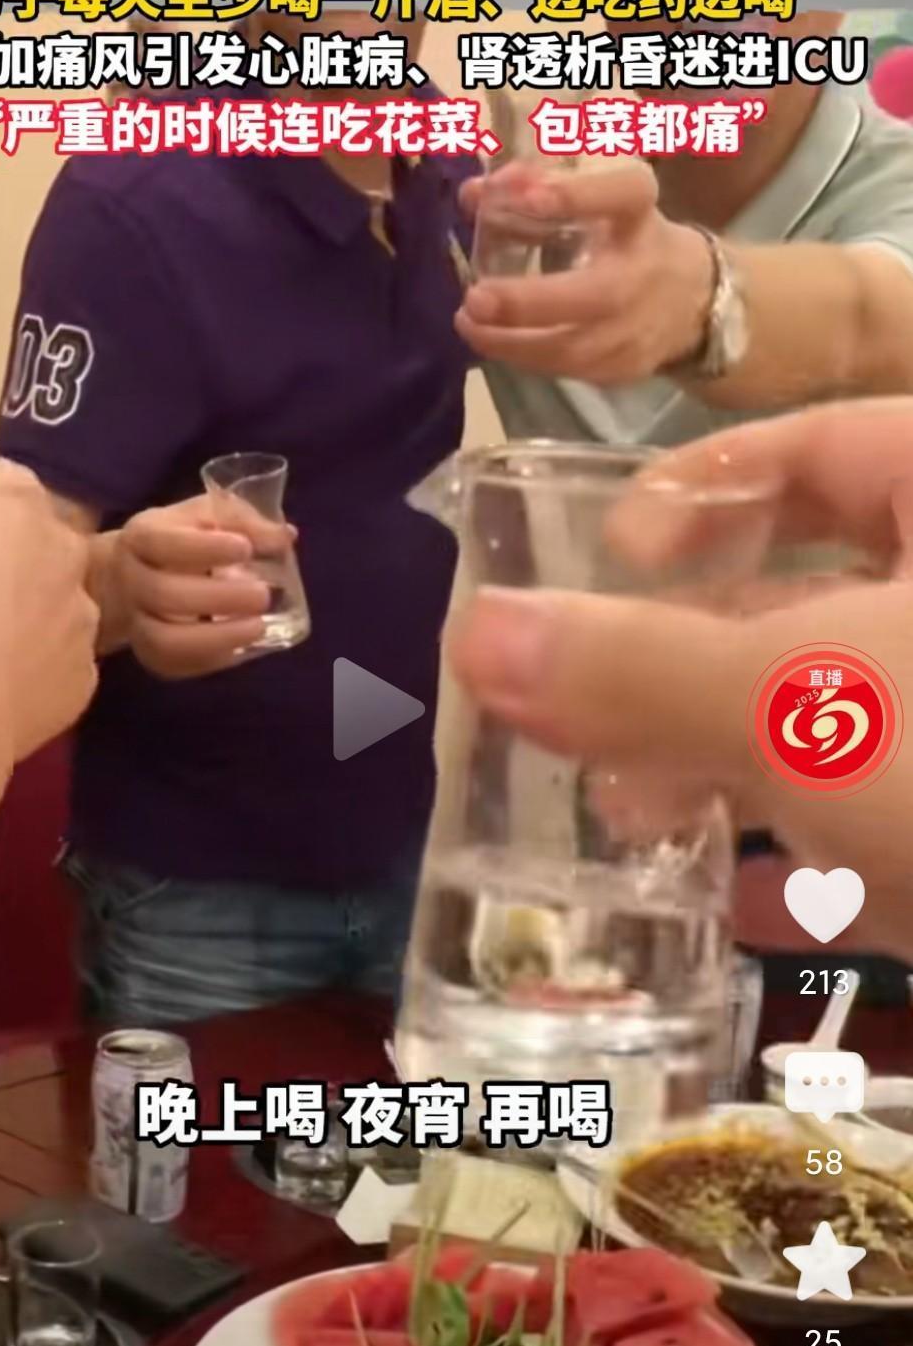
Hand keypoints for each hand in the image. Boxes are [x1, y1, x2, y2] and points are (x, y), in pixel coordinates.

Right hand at [113, 494, 292, 678]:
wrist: (129, 577)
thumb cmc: (179, 540)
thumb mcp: (204, 517)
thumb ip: (242, 521)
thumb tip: (284, 536)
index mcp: (142, 538)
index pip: (164, 543)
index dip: (204, 548)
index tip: (245, 548)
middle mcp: (131, 580)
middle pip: (164, 594)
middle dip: (219, 598)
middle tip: (262, 595)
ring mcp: (135, 622)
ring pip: (164, 641)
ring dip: (216, 638)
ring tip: (258, 628)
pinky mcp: (148, 654)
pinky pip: (174, 665)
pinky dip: (210, 660)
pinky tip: (240, 647)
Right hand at [448, 401, 912, 959]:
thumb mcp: (802, 700)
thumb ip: (640, 667)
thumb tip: (475, 633)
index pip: (819, 441)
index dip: (701, 489)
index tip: (608, 562)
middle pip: (835, 590)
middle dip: (701, 661)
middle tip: (597, 718)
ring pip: (865, 718)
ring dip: (744, 764)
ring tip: (635, 818)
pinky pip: (904, 824)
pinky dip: (826, 859)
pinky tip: (739, 903)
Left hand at [455, 160, 713, 383]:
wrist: (693, 301)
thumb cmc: (626, 237)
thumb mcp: (595, 200)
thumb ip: (534, 189)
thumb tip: (472, 195)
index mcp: (640, 216)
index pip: (624, 195)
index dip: (578, 195)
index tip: (528, 197)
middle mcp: (645, 272)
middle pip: (595, 294)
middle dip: (527, 302)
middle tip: (475, 299)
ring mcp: (639, 328)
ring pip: (571, 347)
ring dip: (511, 342)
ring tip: (468, 324)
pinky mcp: (626, 368)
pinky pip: (568, 370)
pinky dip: (525, 358)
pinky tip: (494, 341)